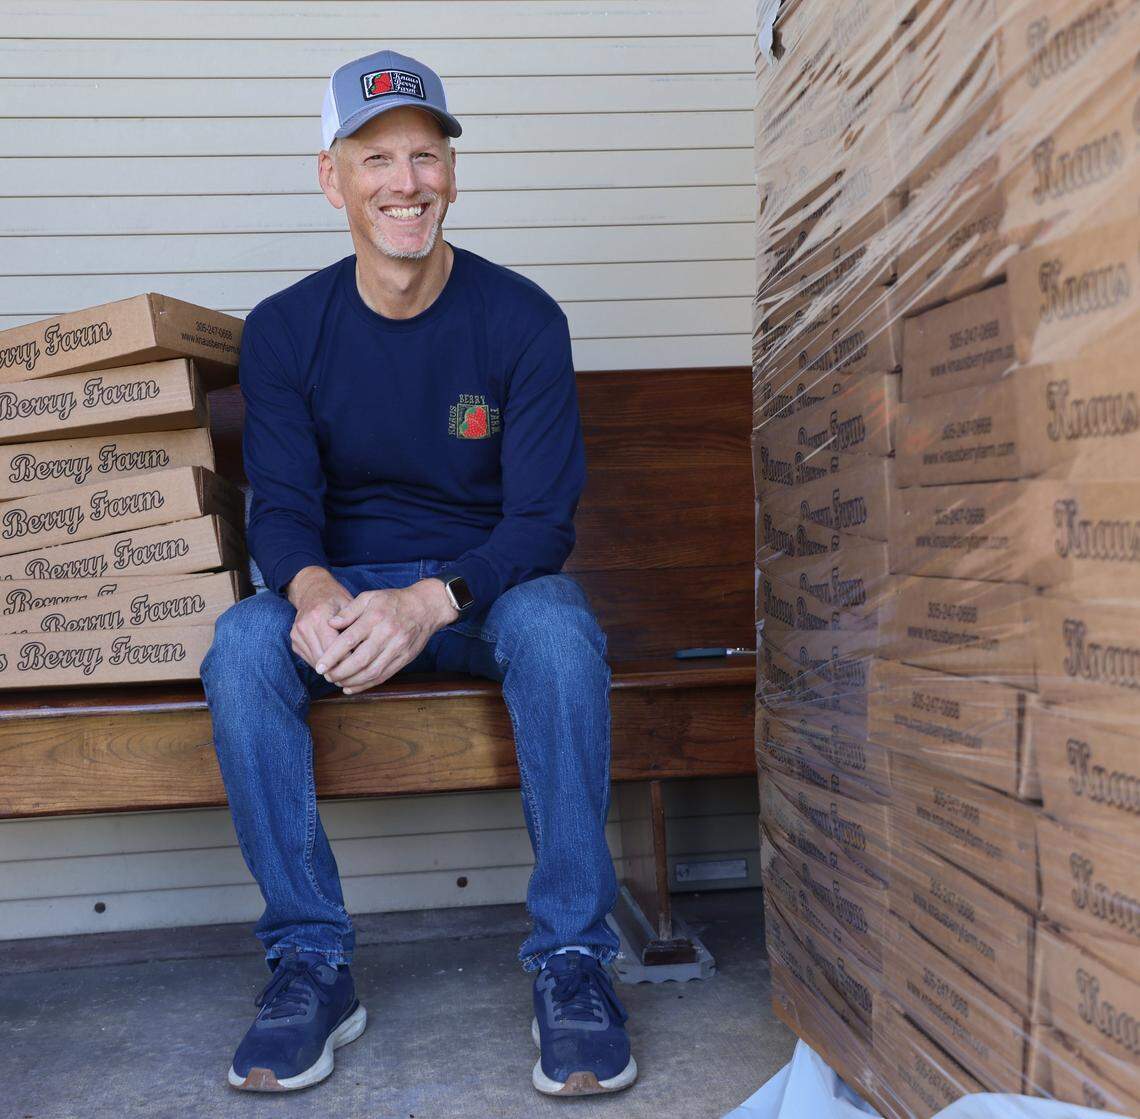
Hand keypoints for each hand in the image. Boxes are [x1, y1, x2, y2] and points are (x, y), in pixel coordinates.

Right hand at [285, 566, 353, 669]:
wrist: (312, 591)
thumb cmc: (336, 599)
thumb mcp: (350, 605)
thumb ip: (354, 624)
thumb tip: (363, 648)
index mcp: (319, 616)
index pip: (332, 648)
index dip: (348, 660)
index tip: (361, 667)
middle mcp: (305, 627)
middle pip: (323, 659)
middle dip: (340, 668)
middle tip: (356, 674)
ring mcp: (297, 635)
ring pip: (316, 662)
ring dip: (331, 668)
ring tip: (348, 669)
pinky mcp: (294, 643)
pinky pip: (310, 660)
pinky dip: (323, 664)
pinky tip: (335, 662)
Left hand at [316, 579, 458, 693]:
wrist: (425, 607)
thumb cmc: (393, 601)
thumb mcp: (370, 597)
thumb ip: (349, 610)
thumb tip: (331, 623)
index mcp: (375, 617)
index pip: (349, 640)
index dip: (332, 655)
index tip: (320, 665)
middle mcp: (387, 634)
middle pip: (360, 660)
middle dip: (340, 672)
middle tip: (326, 676)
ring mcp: (397, 648)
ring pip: (372, 671)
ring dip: (352, 681)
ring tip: (337, 682)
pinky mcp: (404, 658)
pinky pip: (384, 676)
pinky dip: (366, 685)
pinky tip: (351, 687)